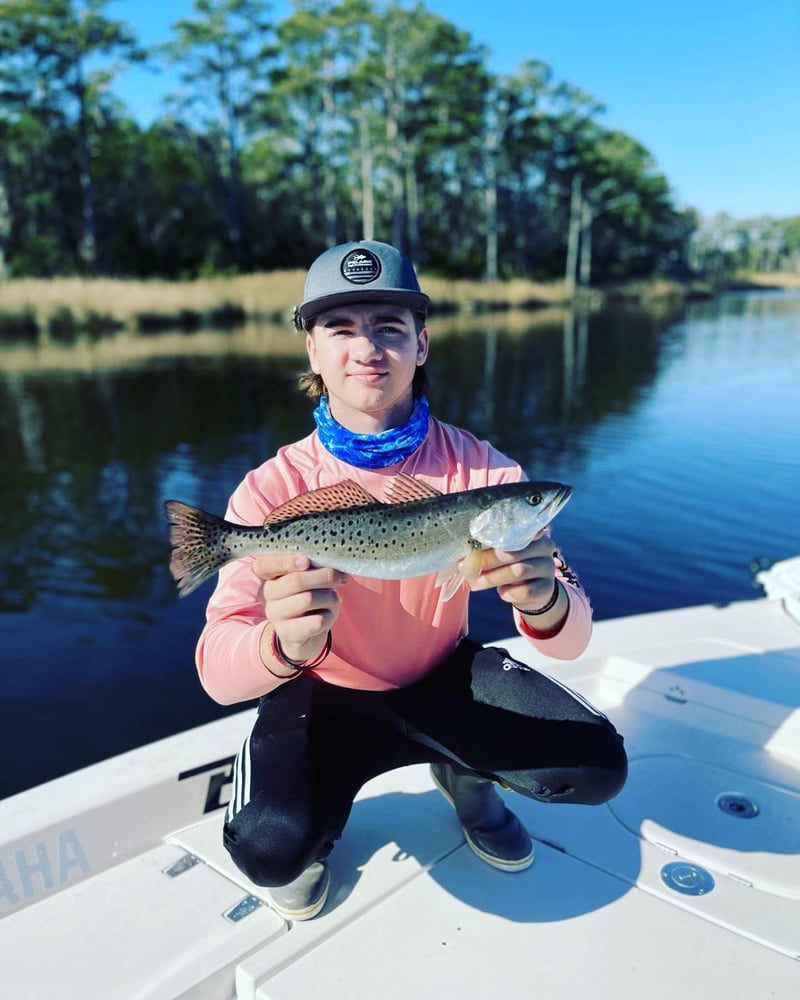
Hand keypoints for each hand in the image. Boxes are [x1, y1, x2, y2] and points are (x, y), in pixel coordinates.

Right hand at [253, 553, 346, 668]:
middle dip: (324, 576)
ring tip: (332, 601)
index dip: (286, 561)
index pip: (265, 564)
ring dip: (330, 598)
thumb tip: (330, 563)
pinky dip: (329, 617)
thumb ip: (312, 568)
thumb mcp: (309, 580)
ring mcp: (275, 615)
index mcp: (269, 576)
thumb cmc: (309, 600)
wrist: (304, 636)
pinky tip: (326, 617)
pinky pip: (316, 621)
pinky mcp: (287, 633)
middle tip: (340, 577)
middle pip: (295, 581)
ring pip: (308, 599)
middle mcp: (267, 594)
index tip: (307, 561)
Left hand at [467, 533, 567, 630]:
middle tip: (466, 568)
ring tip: (476, 584)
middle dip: (486, 561)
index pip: (515, 529)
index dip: (494, 536)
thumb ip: (487, 550)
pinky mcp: (547, 588)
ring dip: (492, 578)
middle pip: (513, 552)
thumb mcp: (502, 554)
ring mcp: (547, 567)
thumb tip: (462, 558)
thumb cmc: (511, 566)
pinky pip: (524, 591)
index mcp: (531, 532)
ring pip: (518, 571)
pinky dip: (508, 593)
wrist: (533, 591)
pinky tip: (502, 593)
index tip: (474, 542)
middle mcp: (544, 546)